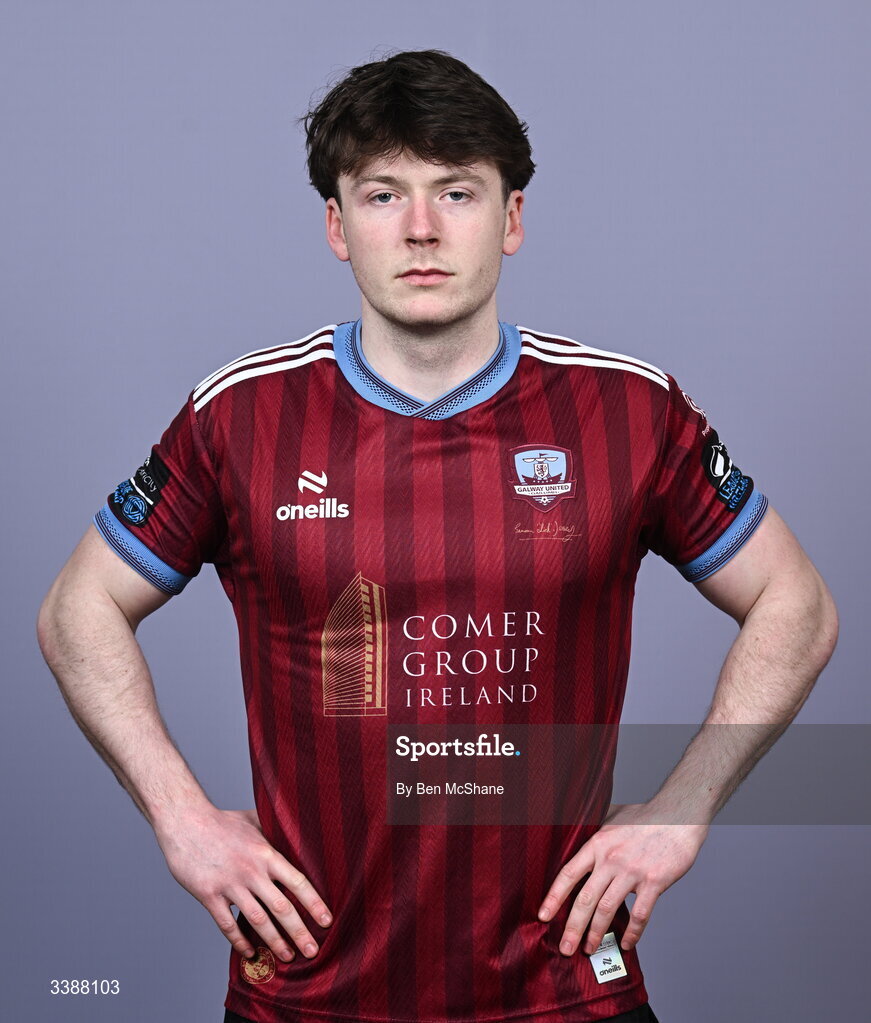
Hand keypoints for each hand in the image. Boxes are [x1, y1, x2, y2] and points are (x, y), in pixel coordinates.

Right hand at [153, 806, 331, 962]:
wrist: (186, 822)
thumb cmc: (221, 821)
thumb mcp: (253, 820)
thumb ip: (273, 830)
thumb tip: (294, 830)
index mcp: (266, 853)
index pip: (297, 882)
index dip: (314, 904)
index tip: (327, 921)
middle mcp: (252, 871)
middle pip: (281, 907)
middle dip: (299, 932)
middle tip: (313, 951)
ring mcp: (230, 885)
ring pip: (257, 920)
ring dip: (275, 941)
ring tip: (288, 956)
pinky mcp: (209, 895)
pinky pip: (227, 924)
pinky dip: (239, 941)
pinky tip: (250, 953)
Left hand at [537, 802, 707, 955]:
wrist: (679, 816)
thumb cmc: (644, 816)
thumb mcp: (612, 816)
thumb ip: (593, 826)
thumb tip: (573, 828)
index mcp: (598, 843)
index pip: (569, 873)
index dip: (554, 897)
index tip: (543, 915)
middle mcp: (611, 858)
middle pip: (585, 898)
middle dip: (572, 927)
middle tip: (565, 948)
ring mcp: (633, 871)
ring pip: (608, 909)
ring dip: (596, 933)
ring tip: (589, 949)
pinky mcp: (654, 882)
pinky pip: (640, 914)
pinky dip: (632, 933)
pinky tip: (627, 944)